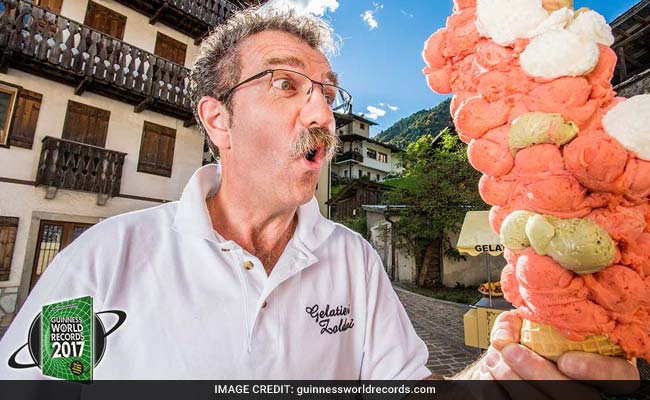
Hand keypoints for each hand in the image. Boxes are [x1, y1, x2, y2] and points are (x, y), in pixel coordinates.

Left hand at [483, 311, 639, 397]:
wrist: (501, 370)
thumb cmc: (520, 347)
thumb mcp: (522, 328)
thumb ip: (517, 323)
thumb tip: (509, 329)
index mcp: (597, 364)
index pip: (619, 375)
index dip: (597, 370)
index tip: (567, 360)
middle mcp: (587, 391)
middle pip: (578, 396)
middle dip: (538, 372)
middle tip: (510, 351)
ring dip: (514, 381)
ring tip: (493, 360)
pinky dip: (500, 391)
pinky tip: (490, 376)